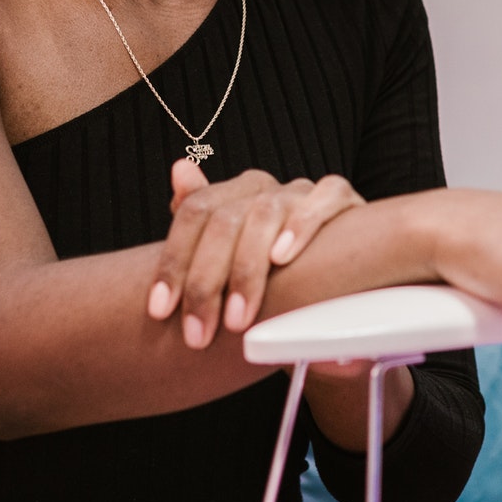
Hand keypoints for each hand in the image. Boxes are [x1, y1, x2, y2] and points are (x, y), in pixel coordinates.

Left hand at [148, 161, 364, 347]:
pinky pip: (322, 199)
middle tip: (199, 331)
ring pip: (264, 213)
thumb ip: (202, 225)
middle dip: (205, 281)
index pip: (193, 213)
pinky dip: (301, 225)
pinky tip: (282, 257)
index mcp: (232, 194)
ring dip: (246, 270)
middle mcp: (264, 188)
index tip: (159, 311)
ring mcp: (301, 191)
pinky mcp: (342, 198)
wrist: (341, 270)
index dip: (173, 261)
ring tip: (238, 318)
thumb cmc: (278, 269)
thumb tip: (179, 169)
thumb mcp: (233, 258)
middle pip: (223, 220)